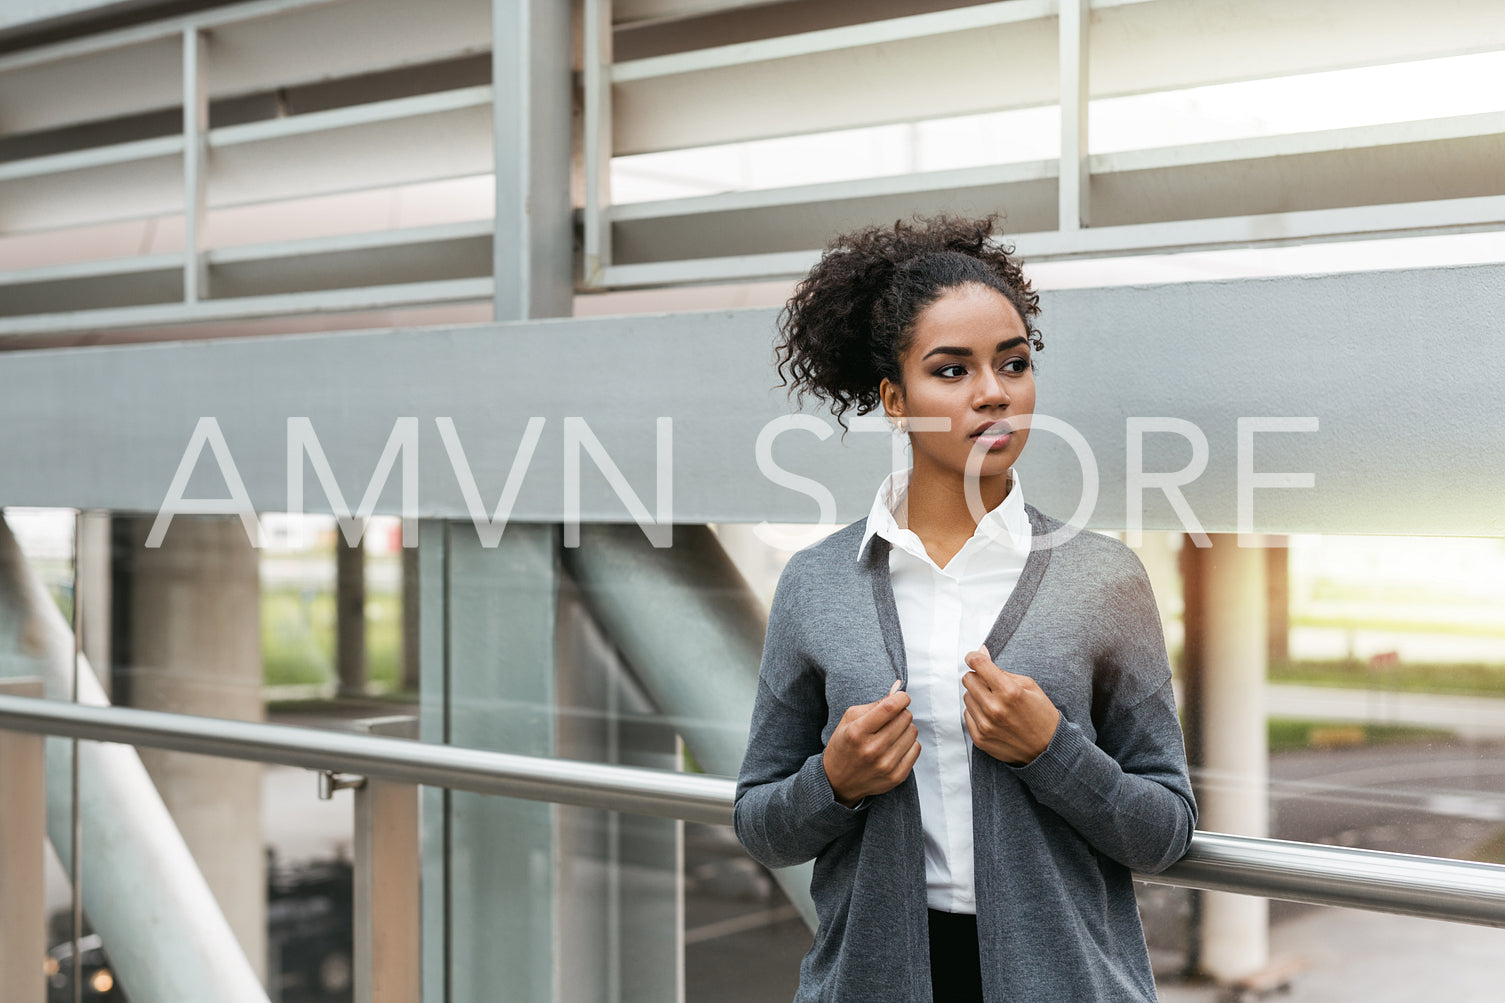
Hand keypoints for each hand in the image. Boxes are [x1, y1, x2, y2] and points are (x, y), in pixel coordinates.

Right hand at [822, 686, 920, 806]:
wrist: (838, 782)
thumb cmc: (844, 746)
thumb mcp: (849, 720)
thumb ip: (875, 704)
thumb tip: (898, 689)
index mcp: (857, 732)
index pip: (890, 707)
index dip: (901, 698)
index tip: (901, 697)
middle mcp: (872, 749)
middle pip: (905, 718)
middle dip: (901, 713)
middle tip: (891, 719)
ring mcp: (886, 765)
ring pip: (912, 732)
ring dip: (905, 728)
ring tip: (892, 733)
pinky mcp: (897, 776)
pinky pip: (916, 748)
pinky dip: (908, 744)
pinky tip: (896, 746)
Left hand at [961, 645, 1059, 765]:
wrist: (1047, 749)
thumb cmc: (1041, 714)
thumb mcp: (1029, 686)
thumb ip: (1002, 670)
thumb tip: (980, 652)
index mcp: (1009, 691)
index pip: (979, 664)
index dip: (973, 657)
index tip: (973, 657)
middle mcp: (994, 708)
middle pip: (968, 679)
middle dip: (977, 677)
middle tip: (990, 683)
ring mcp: (985, 725)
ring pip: (966, 697)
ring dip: (977, 696)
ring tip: (995, 703)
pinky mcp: (980, 738)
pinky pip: (967, 715)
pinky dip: (977, 712)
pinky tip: (992, 716)